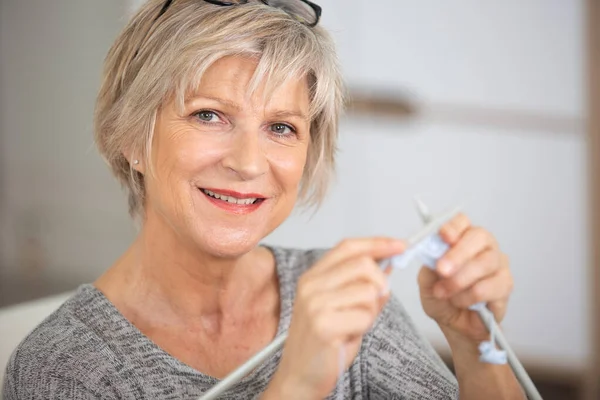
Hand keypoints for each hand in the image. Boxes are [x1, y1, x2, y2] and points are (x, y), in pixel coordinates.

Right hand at [264, 238, 403, 399]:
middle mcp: (310, 286)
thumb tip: (386, 264)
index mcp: (312, 277)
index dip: (377, 243)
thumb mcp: (339, 307)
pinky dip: (365, 327)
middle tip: (377, 301)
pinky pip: (365, 316)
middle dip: (380, 283)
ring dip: (371, 311)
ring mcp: (315, 304)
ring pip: (368, 291)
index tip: (399, 245)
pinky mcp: (324, 325)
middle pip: (363, 264)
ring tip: (354, 324)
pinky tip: (349, 335)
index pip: (348, 246)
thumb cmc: (320, 344)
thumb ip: (360, 285)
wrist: (299, 377)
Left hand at [418, 213, 512, 342]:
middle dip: (458, 254)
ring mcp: (498, 264)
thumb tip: (421, 248)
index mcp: (462, 238)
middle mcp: (484, 246)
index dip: (453, 226)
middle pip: (478, 237)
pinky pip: (488, 287)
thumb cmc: (442, 296)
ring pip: (484, 263)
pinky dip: (469, 296)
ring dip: (459, 280)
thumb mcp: (426, 279)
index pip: (462, 221)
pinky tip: (460, 302)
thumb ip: (427, 262)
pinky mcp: (505, 285)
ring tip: (444, 293)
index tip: (443, 237)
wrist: (454, 324)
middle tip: (442, 270)